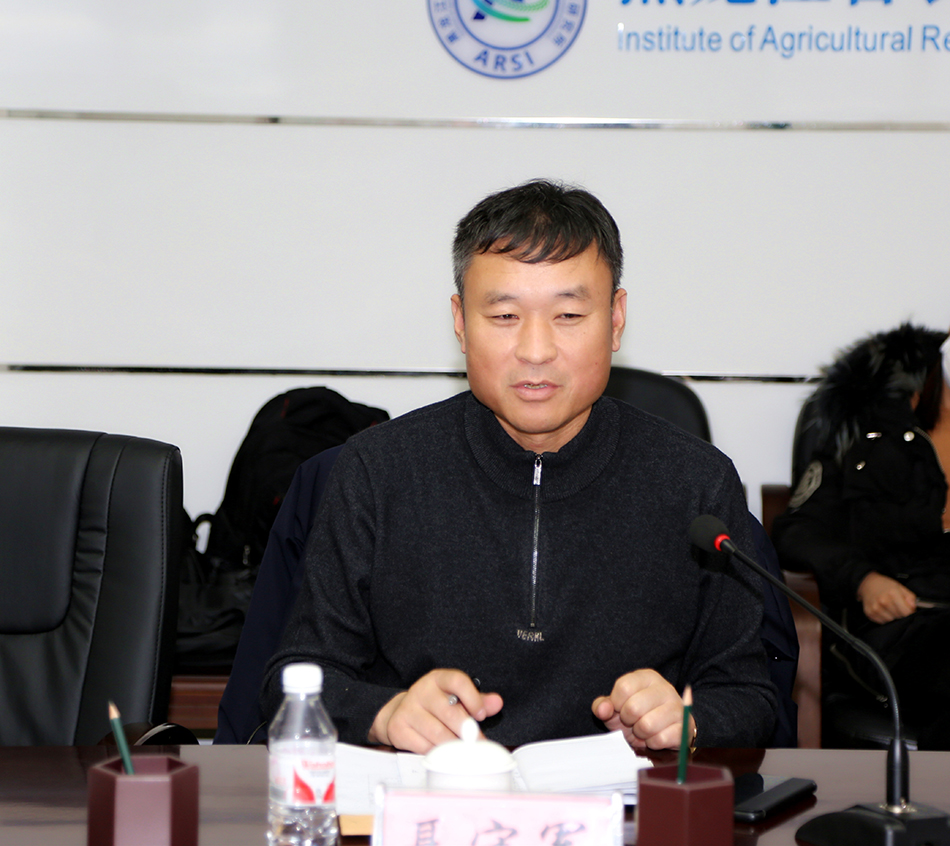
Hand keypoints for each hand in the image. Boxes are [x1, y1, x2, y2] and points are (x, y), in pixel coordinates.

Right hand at [368, 669, 503, 752]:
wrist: (400, 712)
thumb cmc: (434, 706)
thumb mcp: (455, 697)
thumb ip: (477, 700)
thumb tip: (497, 702)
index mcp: (438, 679)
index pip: (457, 681)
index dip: (473, 698)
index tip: (481, 715)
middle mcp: (422, 690)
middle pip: (449, 712)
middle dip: (467, 731)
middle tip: (478, 744)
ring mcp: (408, 708)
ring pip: (437, 733)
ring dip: (454, 746)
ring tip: (464, 753)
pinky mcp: (398, 727)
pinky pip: (423, 746)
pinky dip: (436, 753)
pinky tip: (443, 754)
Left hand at [591, 669, 694, 750]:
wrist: (666, 730)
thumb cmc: (638, 715)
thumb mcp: (617, 707)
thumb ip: (604, 705)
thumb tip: (602, 710)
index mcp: (647, 677)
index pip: (623, 688)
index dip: (617, 704)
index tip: (620, 709)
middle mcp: (664, 688)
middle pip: (634, 708)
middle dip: (628, 721)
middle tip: (633, 722)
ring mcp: (677, 707)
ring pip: (647, 725)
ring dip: (640, 733)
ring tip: (643, 730)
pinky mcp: (685, 727)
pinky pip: (660, 739)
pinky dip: (653, 743)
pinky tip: (655, 737)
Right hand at [858, 572, 916, 623]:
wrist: (868, 584)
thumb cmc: (886, 586)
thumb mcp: (900, 587)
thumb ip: (910, 597)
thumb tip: (913, 608)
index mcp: (892, 594)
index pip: (907, 612)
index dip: (910, 612)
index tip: (908, 609)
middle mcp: (883, 601)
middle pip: (899, 617)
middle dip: (901, 614)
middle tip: (897, 607)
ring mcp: (875, 608)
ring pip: (891, 621)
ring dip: (892, 617)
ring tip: (889, 609)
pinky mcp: (869, 613)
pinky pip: (882, 622)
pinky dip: (884, 618)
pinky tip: (883, 611)